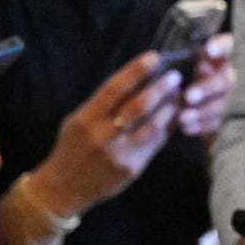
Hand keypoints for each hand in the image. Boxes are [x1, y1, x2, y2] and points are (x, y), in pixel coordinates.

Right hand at [28, 51, 182, 216]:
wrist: (64, 188)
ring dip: (170, 107)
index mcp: (86, 119)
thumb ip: (104, 103)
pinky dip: (169, 126)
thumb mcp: (79, 120)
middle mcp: (102, 136)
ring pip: (153, 125)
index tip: (154, 57)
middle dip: (161, 88)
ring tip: (180, 94)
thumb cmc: (73, 147)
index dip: (136, 70)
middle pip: (138, 106)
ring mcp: (119, 154)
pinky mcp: (132, 168)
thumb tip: (139, 78)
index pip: (114, 89)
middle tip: (175, 76)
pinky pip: (156, 142)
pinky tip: (176, 115)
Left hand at [178, 33, 233, 137]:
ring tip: (182, 117)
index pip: (227, 46)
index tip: (209, 50)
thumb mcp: (182, 64)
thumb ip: (184, 60)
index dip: (221, 47)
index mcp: (217, 57)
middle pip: (225, 80)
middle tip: (189, 96)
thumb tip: (185, 55)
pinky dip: (201, 126)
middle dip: (206, 89)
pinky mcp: (224, 118)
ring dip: (201, 111)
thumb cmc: (181, 78)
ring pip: (220, 104)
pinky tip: (186, 127)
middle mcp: (227, 75)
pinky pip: (216, 123)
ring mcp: (229, 98)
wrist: (185, 107)